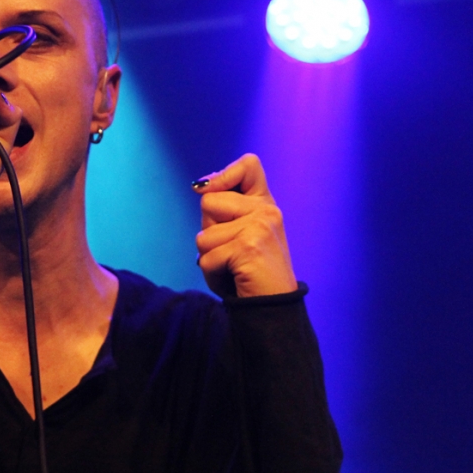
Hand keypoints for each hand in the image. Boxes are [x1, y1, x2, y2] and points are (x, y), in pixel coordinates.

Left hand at [192, 153, 297, 297]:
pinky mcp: (249, 246)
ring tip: (233, 267)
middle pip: (208, 202)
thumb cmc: (249, 273)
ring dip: (209, 258)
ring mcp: (259, 227)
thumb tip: (199, 186)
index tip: (210, 189)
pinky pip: (206, 258)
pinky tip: (234, 278)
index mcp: (265, 204)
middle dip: (209, 231)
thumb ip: (223, 209)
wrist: (272, 307)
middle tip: (232, 251)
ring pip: (203, 235)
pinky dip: (212, 274)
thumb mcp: (239, 233)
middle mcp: (266, 211)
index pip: (248, 165)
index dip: (224, 175)